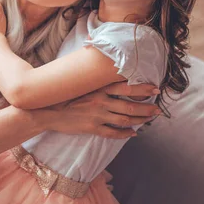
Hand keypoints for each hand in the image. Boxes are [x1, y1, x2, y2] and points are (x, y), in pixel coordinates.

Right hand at [39, 82, 160, 138]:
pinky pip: (113, 132)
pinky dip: (125, 134)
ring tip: (149, 120)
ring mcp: (97, 116)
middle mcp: (100, 101)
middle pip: (130, 105)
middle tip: (157, 109)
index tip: (155, 89)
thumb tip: (102, 70)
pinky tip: (133, 133)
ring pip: (125, 119)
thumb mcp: (78, 82)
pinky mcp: (92, 128)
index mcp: (98, 88)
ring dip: (140, 120)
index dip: (142, 89)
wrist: (46, 110)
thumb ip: (92, 78)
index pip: (125, 87)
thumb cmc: (61, 94)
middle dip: (146, 108)